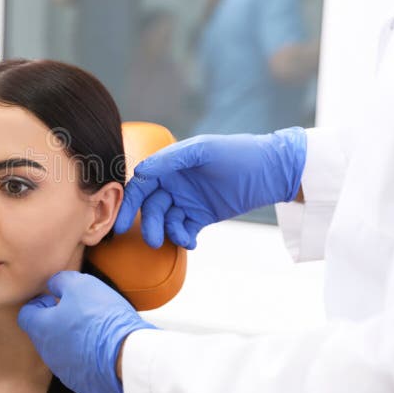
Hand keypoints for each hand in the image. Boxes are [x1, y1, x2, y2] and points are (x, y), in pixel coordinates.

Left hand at [18, 271, 154, 392]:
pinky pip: (78, 368)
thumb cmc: (101, 317)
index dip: (39, 304)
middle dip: (56, 322)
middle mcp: (47, 353)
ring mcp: (63, 371)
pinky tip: (102, 350)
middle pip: (43, 334)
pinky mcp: (81, 385)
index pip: (26, 315)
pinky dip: (85, 359)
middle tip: (78, 313)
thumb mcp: (80, 285)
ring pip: (60, 352)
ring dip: (71, 341)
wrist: (127, 356)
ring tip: (93, 331)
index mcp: (42, 328)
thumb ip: (61, 282)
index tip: (55, 300)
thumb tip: (54, 285)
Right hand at [114, 126, 306, 248]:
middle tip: (152, 241)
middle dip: (150, 224)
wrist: (272, 170)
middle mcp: (174, 183)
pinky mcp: (201, 216)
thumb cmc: (236, 153)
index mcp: (169, 165)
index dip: (129, 204)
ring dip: (168, 232)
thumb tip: (140, 172)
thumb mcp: (202, 150)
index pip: (142, 185)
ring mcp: (187, 200)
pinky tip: (191, 241)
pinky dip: (184, 238)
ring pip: (167, 221)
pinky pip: (184, 230)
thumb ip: (170, 160)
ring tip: (179, 239)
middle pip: (151, 207)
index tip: (122, 224)